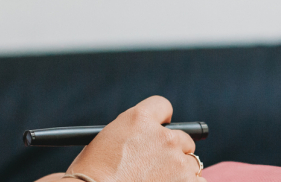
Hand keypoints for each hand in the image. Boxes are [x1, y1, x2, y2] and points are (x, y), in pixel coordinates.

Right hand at [63, 96, 206, 181]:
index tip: (162, 130)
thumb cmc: (88, 177)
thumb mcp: (103, 144)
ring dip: (180, 174)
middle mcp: (163, 136)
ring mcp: (177, 160)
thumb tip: (144, 146)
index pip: (162, 107)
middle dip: (173, 152)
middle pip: (182, 138)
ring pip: (191, 164)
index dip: (162, 121)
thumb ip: (129, 138)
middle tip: (159, 168)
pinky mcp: (186, 181)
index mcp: (138, 119)